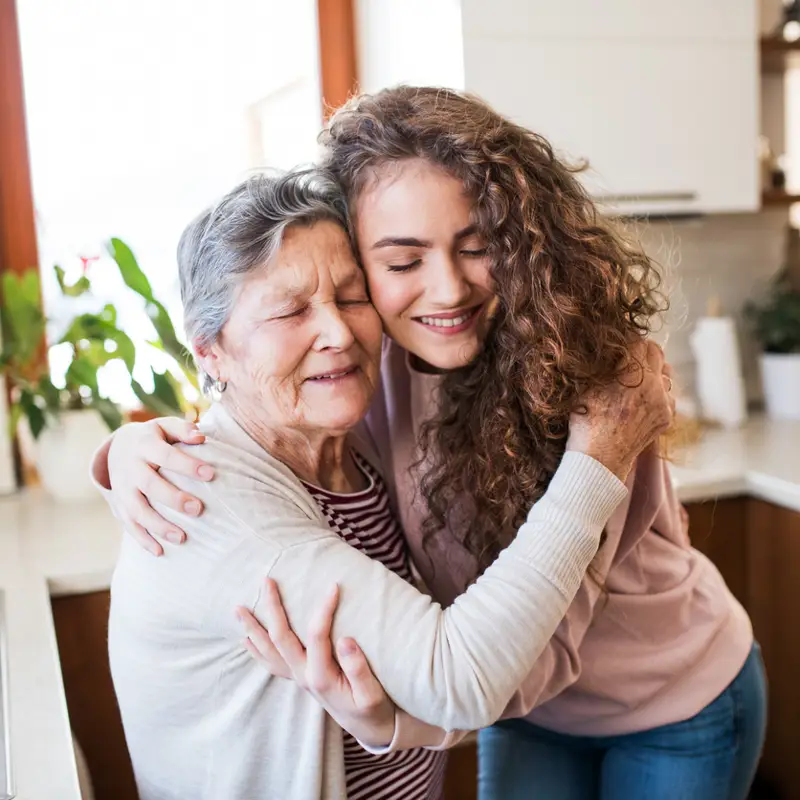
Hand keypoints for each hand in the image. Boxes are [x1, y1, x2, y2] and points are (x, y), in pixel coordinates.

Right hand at [107, 418, 213, 555]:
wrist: (118, 448)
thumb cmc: (155, 438)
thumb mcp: (165, 426)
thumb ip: (182, 430)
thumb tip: (202, 437)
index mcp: (144, 445)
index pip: (166, 455)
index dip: (187, 465)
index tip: (211, 474)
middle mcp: (131, 468)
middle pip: (150, 485)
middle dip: (173, 499)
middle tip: (199, 509)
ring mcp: (123, 489)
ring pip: (137, 510)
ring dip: (158, 526)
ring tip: (182, 538)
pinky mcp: (120, 506)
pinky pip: (129, 525)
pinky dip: (143, 539)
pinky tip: (160, 552)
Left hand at [237, 578, 395, 748]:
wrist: (367, 726)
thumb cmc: (372, 707)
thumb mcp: (372, 693)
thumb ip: (358, 669)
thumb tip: (345, 639)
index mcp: (321, 676)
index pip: (316, 635)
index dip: (324, 609)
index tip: (334, 586)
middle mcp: (303, 675)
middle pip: (280, 637)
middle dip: (272, 607)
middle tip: (267, 580)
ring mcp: (297, 677)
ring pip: (268, 650)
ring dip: (252, 629)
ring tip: (238, 608)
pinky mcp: (298, 677)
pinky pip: (270, 663)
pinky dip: (256, 649)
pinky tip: (246, 638)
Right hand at [567, 340, 673, 481]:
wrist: (598, 460)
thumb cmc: (585, 422)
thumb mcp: (587, 386)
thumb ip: (604, 364)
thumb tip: (609, 348)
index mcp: (633, 374)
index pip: (639, 342)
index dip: (627, 342)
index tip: (619, 347)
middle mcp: (654, 386)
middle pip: (656, 353)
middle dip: (642, 353)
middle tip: (628, 359)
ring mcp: (663, 403)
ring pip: (665, 374)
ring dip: (652, 373)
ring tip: (635, 381)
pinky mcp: (666, 417)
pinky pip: (668, 395)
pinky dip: (658, 393)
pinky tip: (640, 401)